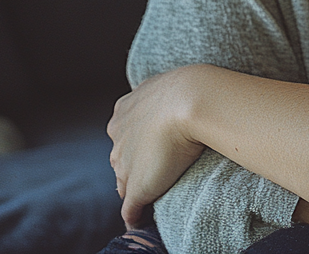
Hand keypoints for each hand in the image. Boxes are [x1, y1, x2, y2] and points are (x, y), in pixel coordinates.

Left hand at [107, 66, 208, 227]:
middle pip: (122, 161)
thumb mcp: (170, 87)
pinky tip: (144, 222)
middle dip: (137, 166)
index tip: (158, 149)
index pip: (125, 138)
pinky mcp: (137, 188)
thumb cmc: (189, 89)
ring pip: (126, 183)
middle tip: (161, 169)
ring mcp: (124, 165)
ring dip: (139, 189)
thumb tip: (182, 97)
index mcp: (122, 114)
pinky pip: (130, 212)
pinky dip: (136, 219)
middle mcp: (117, 139)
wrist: (191, 101)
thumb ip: (165, 97)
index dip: (141, 146)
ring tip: (157, 194)